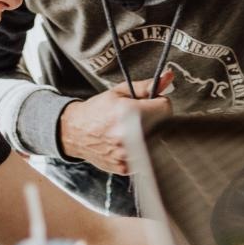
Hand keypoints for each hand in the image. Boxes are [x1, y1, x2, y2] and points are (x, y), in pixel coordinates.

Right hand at [59, 70, 174, 173]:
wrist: (75, 132)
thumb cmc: (96, 111)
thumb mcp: (119, 92)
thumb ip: (146, 86)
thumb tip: (168, 77)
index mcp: (128, 113)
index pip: (165, 108)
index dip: (158, 103)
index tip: (150, 104)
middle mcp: (128, 136)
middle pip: (163, 126)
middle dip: (154, 120)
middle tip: (138, 118)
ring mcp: (127, 155)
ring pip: (156, 143)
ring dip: (148, 136)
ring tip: (131, 130)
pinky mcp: (125, 167)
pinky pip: (145, 157)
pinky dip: (140, 150)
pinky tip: (127, 143)